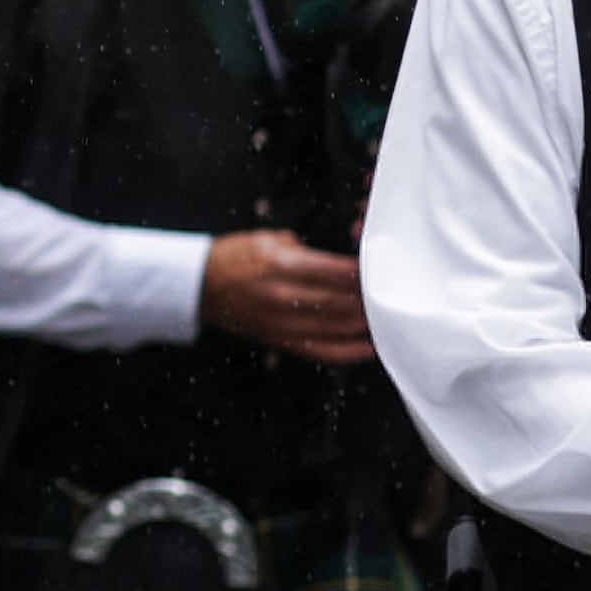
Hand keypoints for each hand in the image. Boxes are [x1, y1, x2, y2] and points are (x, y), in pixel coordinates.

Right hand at [200, 231, 372, 364]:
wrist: (199, 287)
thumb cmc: (233, 258)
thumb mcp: (266, 238)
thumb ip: (304, 248)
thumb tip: (336, 258)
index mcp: (280, 265)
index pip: (335, 270)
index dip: (362, 271)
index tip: (382, 267)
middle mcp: (283, 296)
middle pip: (341, 300)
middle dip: (369, 296)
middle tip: (392, 289)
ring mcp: (282, 322)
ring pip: (337, 326)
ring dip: (366, 320)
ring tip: (388, 314)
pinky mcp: (281, 340)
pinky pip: (322, 351)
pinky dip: (350, 352)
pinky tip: (370, 347)